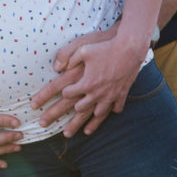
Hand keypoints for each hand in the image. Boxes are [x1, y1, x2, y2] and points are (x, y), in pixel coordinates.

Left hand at [32, 22, 141, 137]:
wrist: (130, 49)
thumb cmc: (104, 46)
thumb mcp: (81, 47)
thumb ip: (66, 55)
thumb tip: (56, 67)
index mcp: (85, 82)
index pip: (66, 93)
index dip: (58, 95)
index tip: (50, 97)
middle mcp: (96, 93)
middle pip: (77, 109)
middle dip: (61, 116)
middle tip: (46, 123)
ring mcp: (109, 96)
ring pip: (96, 114)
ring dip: (86, 121)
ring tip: (79, 130)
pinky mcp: (121, 94)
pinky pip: (115, 109)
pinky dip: (110, 112)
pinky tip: (106, 114)